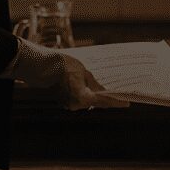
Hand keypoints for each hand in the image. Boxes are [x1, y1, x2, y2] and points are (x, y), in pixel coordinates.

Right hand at [9, 42, 128, 109]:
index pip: (104, 101)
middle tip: (120, 96)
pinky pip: (80, 99)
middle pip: (96, 103)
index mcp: (82, 97)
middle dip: (108, 99)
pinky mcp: (64, 100)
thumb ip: (95, 84)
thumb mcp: (84, 72)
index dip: (117, 102)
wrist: (42, 65)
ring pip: (88, 101)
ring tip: (108, 91)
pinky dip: (87, 95)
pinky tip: (92, 88)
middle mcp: (76, 104)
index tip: (127, 103)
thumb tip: (104, 91)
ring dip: (97, 96)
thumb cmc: (63, 66)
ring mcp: (69, 104)